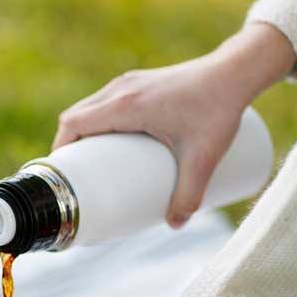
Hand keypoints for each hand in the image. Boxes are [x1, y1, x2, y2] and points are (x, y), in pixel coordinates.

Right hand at [53, 23, 295, 227]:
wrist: (236, 72)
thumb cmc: (217, 109)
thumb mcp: (203, 158)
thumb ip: (189, 194)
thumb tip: (176, 225)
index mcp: (124, 106)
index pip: (73, 124)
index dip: (60, 149)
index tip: (62, 174)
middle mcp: (121, 89)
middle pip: (75, 117)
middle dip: (70, 146)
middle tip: (78, 177)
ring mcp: (130, 82)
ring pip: (89, 107)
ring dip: (83, 132)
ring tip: (92, 162)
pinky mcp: (140, 81)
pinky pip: (105, 101)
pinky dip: (97, 120)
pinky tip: (109, 137)